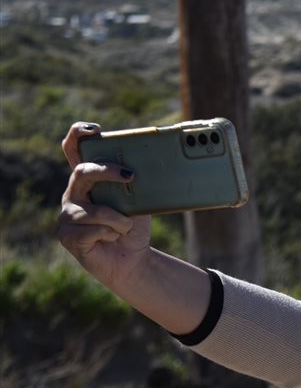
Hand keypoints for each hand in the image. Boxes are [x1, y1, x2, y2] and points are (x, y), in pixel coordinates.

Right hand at [58, 122, 152, 288]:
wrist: (132, 258)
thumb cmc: (133, 225)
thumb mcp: (139, 198)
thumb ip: (133, 182)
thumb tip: (145, 165)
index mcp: (88, 179)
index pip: (73, 149)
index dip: (77, 135)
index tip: (95, 129)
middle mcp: (73, 193)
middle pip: (82, 172)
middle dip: (108, 171)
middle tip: (131, 175)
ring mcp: (67, 215)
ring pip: (94, 210)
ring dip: (120, 219)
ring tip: (125, 227)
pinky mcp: (67, 236)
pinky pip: (93, 230)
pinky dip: (111, 234)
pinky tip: (110, 239)